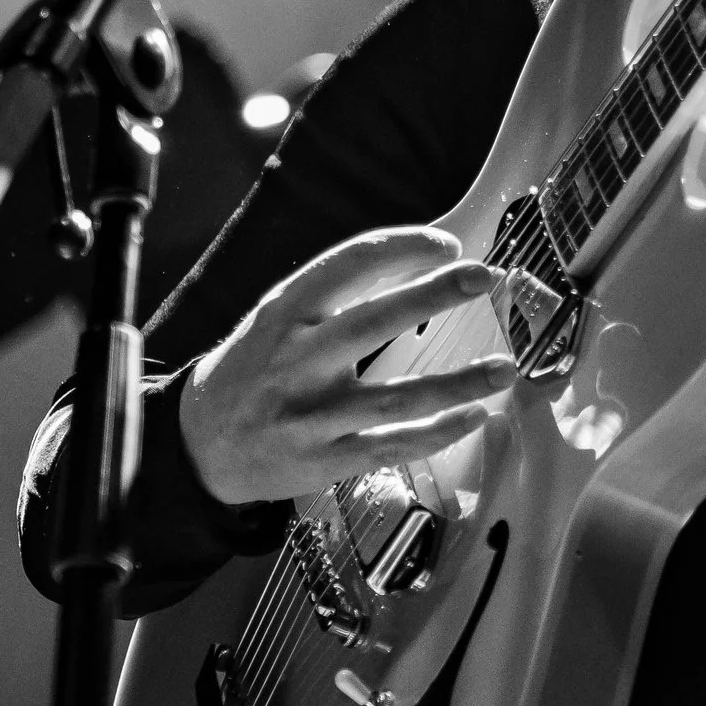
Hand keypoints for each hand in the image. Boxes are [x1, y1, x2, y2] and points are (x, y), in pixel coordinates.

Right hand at [181, 227, 514, 507]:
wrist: (201, 443)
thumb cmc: (254, 368)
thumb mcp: (278, 316)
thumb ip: (335, 293)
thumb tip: (417, 261)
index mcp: (284, 312)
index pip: (348, 262)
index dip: (403, 247)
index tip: (449, 244)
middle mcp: (295, 360)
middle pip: (372, 321)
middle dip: (432, 294)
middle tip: (484, 275)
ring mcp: (309, 415)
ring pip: (393, 399)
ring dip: (456, 382)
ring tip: (504, 367)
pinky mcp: (323, 461)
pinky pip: (391, 446)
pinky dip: (437, 432)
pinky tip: (474, 416)